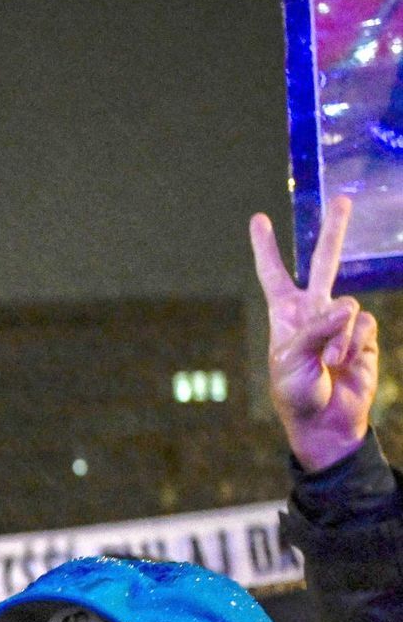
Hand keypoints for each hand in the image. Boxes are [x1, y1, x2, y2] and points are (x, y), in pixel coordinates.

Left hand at [251, 196, 380, 471]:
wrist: (325, 422)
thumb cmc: (296, 393)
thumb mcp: (291, 361)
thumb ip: (316, 330)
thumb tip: (346, 306)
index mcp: (285, 314)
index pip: (274, 273)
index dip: (266, 247)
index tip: (258, 219)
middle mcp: (312, 311)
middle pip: (324, 263)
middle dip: (333, 232)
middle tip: (343, 200)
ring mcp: (340, 322)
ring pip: (347, 305)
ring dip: (338, 336)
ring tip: (329, 361)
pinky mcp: (363, 335)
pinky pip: (363, 325)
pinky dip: (353, 343)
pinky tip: (344, 362)